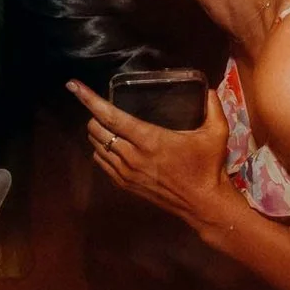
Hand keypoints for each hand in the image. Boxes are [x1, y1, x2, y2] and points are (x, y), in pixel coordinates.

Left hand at [70, 78, 231, 231]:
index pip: (111, 116)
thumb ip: (213, 107)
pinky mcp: (127, 185)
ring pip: (97, 147)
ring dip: (96, 133)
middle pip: (97, 130)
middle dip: (94, 115)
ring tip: (103, 124)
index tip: (73, 86)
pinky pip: (103, 164)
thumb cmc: (208, 166)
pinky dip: (101, 151)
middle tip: (102, 107)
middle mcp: (133, 155)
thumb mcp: (217, 132)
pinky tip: (108, 145)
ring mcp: (127, 173)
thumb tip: (211, 88)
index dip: (90, 99)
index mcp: (150, 139)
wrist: (203, 204)